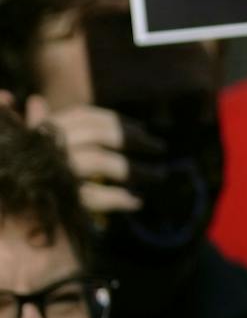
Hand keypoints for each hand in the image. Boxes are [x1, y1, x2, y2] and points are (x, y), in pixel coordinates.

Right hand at [22, 96, 150, 214]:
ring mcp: (52, 172)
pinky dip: (118, 199)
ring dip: (135, 169)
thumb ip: (35, 125)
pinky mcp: (58, 200)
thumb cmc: (19, 177)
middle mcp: (47, 147)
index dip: (117, 121)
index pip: (86, 116)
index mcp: (43, 132)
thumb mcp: (27, 149)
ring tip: (159, 175)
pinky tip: (137, 202)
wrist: (7, 217)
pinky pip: (95, 196)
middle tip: (160, 147)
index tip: (143, 129)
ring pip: (101, 162)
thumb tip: (36, 99)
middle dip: (134, 139)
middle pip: (98, 134)